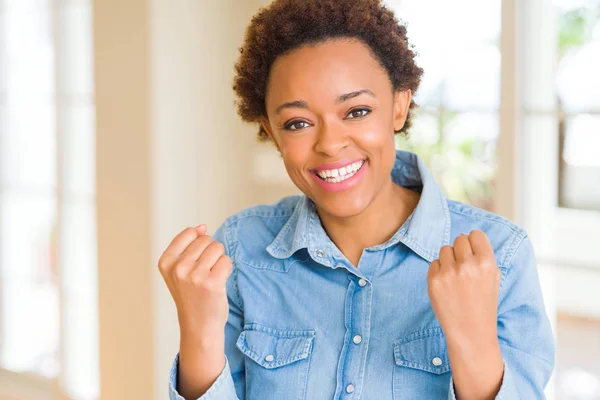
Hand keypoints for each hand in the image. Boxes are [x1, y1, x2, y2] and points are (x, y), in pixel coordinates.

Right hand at [158, 225, 232, 342]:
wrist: (199, 326)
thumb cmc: (192, 295)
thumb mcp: (180, 269)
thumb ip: (188, 245)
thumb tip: (202, 227)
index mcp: (166, 262)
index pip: (189, 233)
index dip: (198, 245)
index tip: (194, 263)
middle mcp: (178, 268)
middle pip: (206, 239)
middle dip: (210, 253)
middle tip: (204, 273)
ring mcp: (194, 276)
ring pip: (217, 248)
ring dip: (219, 260)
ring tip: (211, 277)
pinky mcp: (212, 283)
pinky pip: (226, 260)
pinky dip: (227, 269)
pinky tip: (219, 282)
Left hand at [427, 230, 500, 346]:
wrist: (471, 331)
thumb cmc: (484, 303)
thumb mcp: (493, 277)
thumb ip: (482, 255)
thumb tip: (465, 235)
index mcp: (487, 263)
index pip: (475, 234)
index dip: (474, 242)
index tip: (473, 252)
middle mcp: (468, 265)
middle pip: (459, 239)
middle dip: (461, 251)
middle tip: (464, 267)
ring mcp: (449, 273)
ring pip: (444, 249)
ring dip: (449, 259)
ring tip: (456, 277)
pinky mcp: (434, 280)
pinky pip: (434, 263)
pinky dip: (439, 271)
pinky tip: (447, 286)